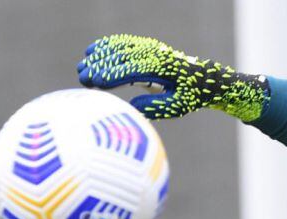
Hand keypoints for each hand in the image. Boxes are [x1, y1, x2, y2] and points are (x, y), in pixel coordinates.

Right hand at [77, 34, 268, 121]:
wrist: (204, 78)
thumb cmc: (190, 96)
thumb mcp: (177, 106)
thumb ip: (156, 107)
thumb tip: (132, 106)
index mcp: (165, 70)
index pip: (134, 70)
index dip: (114, 76)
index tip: (96, 83)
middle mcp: (157, 56)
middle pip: (123, 58)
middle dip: (100, 67)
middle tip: (81, 77)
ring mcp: (152, 49)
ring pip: (122, 48)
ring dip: (100, 55)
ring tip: (82, 66)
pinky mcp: (148, 47)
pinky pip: (125, 42)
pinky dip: (108, 45)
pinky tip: (92, 50)